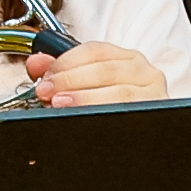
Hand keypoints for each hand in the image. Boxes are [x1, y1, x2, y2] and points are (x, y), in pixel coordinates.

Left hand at [22, 41, 168, 109]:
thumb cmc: (117, 107)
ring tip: (61, 104)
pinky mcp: (155, 114)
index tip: (44, 77)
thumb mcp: (91, 86)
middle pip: (104, 70)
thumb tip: (36, 63)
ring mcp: (153, 95)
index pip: (95, 50)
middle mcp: (144, 73)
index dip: (65, 62)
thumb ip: (63, 72)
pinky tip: (86, 120)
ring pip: (119, 93)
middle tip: (46, 92)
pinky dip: (105, 115)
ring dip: (85, 98)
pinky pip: (129, 113)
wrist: (143, 140)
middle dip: (70, 80)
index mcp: (127, 59)